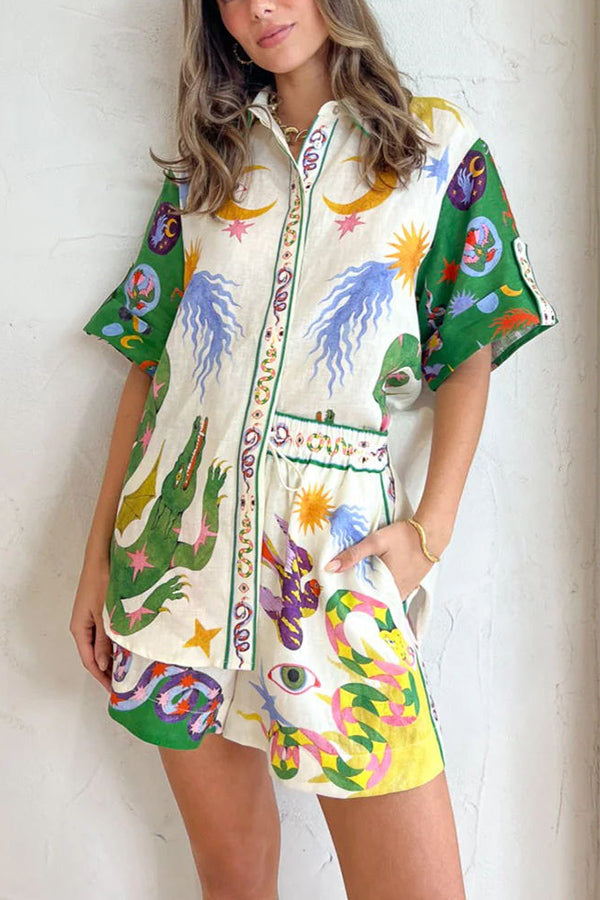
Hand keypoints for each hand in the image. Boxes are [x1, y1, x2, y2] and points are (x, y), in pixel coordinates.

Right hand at [70, 559, 113, 692]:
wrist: (102, 557)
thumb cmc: (102, 582)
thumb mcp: (105, 614)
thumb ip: (104, 640)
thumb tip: (102, 666)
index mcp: (79, 629)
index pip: (89, 660)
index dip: (101, 677)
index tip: (114, 690)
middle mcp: (82, 626)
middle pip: (93, 655)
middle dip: (107, 670)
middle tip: (124, 684)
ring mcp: (90, 618)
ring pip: (100, 644)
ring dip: (112, 657)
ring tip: (128, 669)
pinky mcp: (98, 611)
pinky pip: (105, 633)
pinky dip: (114, 642)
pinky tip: (126, 647)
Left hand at [324, 519, 435, 601]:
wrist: (431, 532)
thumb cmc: (405, 537)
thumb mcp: (375, 542)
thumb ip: (353, 555)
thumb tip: (330, 568)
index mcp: (388, 587)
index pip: (368, 606)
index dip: (354, 607)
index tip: (340, 607)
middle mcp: (398, 593)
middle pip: (377, 604)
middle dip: (362, 603)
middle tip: (344, 602)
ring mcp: (407, 589)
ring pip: (386, 599)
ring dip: (374, 597)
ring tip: (357, 594)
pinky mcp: (412, 583)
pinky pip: (396, 593)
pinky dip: (386, 591)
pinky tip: (377, 585)